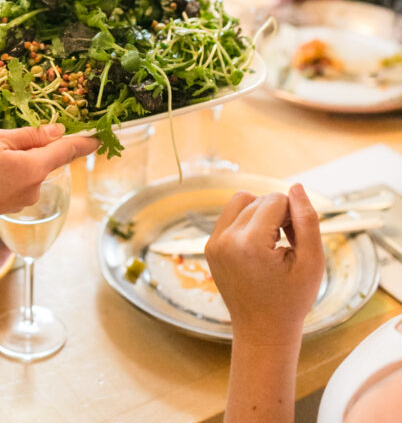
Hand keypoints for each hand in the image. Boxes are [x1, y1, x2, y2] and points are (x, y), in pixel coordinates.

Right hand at [0, 124, 98, 231]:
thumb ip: (28, 136)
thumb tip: (58, 131)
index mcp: (33, 168)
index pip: (68, 151)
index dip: (85, 141)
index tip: (101, 135)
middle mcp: (34, 188)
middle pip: (46, 158)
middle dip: (33, 144)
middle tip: (1, 138)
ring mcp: (23, 200)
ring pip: (29, 169)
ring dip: (16, 158)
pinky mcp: (10, 207)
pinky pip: (18, 181)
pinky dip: (8, 171)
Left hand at [205, 184, 323, 346]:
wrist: (262, 333)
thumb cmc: (291, 300)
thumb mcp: (312, 262)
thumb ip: (307, 220)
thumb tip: (296, 187)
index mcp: (249, 243)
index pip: (276, 200)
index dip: (294, 215)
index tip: (299, 240)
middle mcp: (225, 239)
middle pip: (259, 200)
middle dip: (279, 214)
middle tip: (290, 244)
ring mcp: (214, 243)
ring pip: (241, 201)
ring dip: (261, 213)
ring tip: (274, 241)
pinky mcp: (210, 247)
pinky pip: (230, 216)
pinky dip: (247, 223)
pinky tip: (260, 248)